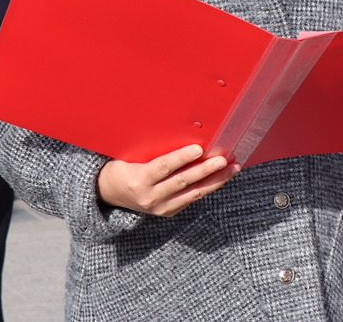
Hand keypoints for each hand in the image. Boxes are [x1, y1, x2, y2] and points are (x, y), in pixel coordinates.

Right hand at [97, 144, 240, 216]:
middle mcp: (151, 197)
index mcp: (139, 180)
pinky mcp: (169, 212)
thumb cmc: (122, 166)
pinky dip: (209, 186)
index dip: (182, 158)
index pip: (164, 167)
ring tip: (232, 168)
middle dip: (205, 170)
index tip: (198, 149)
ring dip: (216, 180)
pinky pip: (193, 198)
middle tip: (223, 159)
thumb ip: (151, 149)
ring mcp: (161, 208)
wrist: (110, 194)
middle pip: (183, 181)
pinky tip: (222, 176)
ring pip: (194, 193)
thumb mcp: (130, 156)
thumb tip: (178, 128)